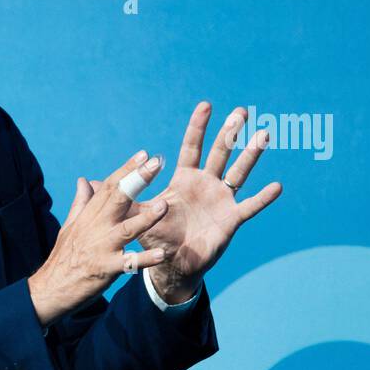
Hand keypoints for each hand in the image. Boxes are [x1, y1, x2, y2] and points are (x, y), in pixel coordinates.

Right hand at [28, 149, 170, 325]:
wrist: (50, 289)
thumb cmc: (63, 258)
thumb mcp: (70, 226)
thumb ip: (81, 203)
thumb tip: (83, 180)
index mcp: (89, 216)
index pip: (109, 186)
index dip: (126, 169)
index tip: (143, 154)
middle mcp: (95, 227)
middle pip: (118, 198)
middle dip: (138, 179)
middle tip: (156, 163)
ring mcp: (101, 248)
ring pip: (126, 229)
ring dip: (146, 217)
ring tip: (164, 205)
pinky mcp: (105, 269)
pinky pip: (129, 264)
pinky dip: (145, 259)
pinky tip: (161, 254)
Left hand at [105, 103, 282, 303]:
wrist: (172, 265)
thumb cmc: (156, 237)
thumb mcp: (137, 216)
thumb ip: (122, 198)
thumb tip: (93, 181)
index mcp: (184, 180)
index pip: (192, 147)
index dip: (198, 127)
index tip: (205, 104)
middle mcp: (206, 185)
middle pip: (220, 153)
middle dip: (230, 133)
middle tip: (241, 110)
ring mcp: (221, 200)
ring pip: (239, 173)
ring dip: (251, 154)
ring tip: (265, 133)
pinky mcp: (231, 220)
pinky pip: (250, 206)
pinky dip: (263, 197)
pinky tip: (277, 185)